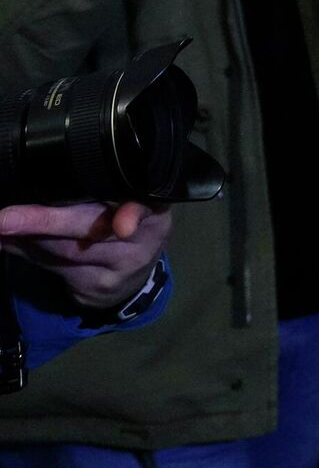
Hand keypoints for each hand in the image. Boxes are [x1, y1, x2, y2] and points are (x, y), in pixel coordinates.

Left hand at [0, 201, 169, 309]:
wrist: (135, 274)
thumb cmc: (129, 218)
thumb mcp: (131, 200)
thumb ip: (101, 190)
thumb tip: (43, 179)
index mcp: (155, 207)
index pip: (145, 207)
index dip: (133, 214)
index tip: (122, 226)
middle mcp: (143, 239)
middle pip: (91, 230)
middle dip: (46, 222)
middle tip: (6, 219)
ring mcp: (119, 268)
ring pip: (65, 252)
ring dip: (26, 238)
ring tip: (1, 225)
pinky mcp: (95, 288)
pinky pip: (53, 268)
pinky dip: (26, 253)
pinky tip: (8, 243)